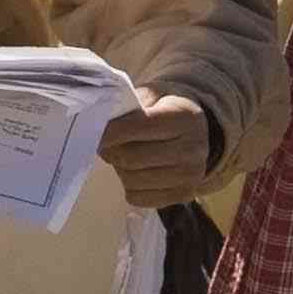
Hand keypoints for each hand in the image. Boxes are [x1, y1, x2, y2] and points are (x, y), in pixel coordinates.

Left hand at [96, 92, 221, 213]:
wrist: (197, 132)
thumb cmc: (167, 110)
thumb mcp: (153, 95)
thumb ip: (129, 105)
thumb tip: (99, 123)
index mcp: (184, 116)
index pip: (138, 126)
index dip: (110, 131)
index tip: (95, 130)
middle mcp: (193, 148)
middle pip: (131, 157)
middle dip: (110, 151)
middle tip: (104, 144)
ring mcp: (191, 175)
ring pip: (132, 180)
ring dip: (119, 168)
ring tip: (122, 155)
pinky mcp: (184, 195)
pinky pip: (138, 198)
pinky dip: (130, 186)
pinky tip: (136, 171)